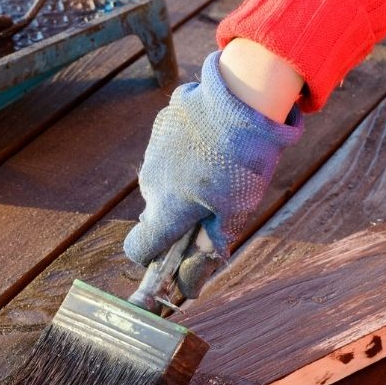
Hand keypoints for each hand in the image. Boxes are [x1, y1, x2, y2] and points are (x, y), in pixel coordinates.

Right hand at [123, 50, 303, 295]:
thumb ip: (208, 251)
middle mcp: (151, 182)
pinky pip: (170, 145)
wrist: (248, 96)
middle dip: (177, 213)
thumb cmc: (244, 162)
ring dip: (182, 180)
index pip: (138, 249)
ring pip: (163, 177)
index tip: (173, 252)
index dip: (152, 258)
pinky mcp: (164, 121)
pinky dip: (187, 148)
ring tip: (221, 163)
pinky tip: (216, 137)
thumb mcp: (234, 213)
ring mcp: (154, 149)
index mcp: (165, 210)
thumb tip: (190, 288)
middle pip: (156, 211)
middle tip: (214, 202)